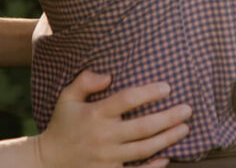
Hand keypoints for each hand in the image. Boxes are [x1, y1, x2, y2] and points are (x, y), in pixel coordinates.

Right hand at [36, 71, 190, 167]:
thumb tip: (109, 75)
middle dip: (169, 118)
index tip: (167, 88)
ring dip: (168, 139)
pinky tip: (167, 158)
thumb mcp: (67, 97)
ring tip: (184, 128)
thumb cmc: (62, 125)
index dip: (149, 93)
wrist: (48, 161)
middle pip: (143, 127)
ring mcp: (107, 158)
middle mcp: (104, 137)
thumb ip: (86, 81)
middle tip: (188, 110)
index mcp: (95, 114)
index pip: (127, 100)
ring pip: (144, 149)